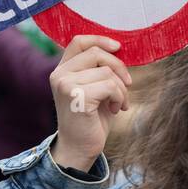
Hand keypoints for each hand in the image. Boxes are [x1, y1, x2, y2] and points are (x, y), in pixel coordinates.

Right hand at [49, 34, 130, 170]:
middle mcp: (60, 74)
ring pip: (107, 72)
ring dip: (121, 89)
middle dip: (119, 68)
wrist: (79, 148)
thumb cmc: (91, 120)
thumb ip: (100, 70)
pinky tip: (116, 110)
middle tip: (127, 85)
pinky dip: (120, 98)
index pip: (79, 41)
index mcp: (62, 70)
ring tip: (119, 104)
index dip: (100, 39)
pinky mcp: (77, 96)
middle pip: (97, 53)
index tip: (118, 47)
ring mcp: (66, 84)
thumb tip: (120, 50)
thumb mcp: (95, 89)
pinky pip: (110, 86)